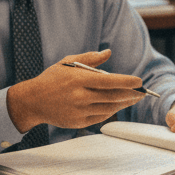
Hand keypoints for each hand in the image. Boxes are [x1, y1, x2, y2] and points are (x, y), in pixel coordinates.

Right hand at [7, 50, 145, 131]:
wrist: (32, 101)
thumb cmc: (52, 79)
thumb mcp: (67, 62)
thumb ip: (90, 58)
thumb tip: (108, 52)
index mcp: (78, 79)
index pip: (108, 81)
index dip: (126, 82)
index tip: (139, 81)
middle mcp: (79, 96)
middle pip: (112, 96)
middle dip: (131, 94)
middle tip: (142, 92)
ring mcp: (79, 111)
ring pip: (109, 108)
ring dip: (123, 104)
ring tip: (133, 99)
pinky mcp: (78, 122)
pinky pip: (100, 117)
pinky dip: (111, 111)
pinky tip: (117, 106)